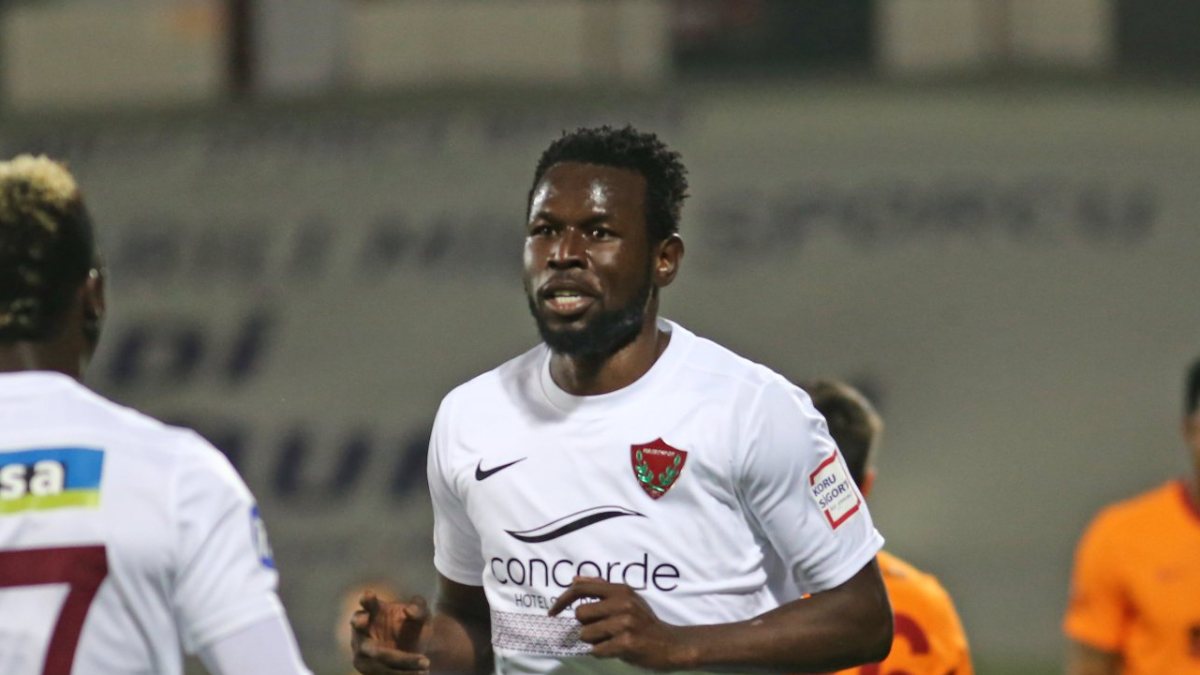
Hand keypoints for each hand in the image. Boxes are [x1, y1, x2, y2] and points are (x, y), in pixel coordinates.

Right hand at [350, 590, 430, 674]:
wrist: (417, 645)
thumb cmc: (414, 625)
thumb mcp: (423, 615)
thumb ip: (419, 608)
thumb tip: (409, 610)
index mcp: (374, 610)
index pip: (366, 603)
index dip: (366, 600)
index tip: (370, 596)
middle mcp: (362, 630)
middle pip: (370, 645)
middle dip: (386, 654)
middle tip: (399, 655)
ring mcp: (361, 651)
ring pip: (377, 663)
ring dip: (401, 665)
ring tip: (425, 664)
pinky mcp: (366, 667)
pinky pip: (380, 674)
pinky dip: (399, 674)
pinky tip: (419, 673)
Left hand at [548, 577, 695, 670]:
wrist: (671, 644)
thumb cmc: (645, 621)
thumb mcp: (627, 598)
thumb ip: (601, 588)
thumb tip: (574, 579)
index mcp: (620, 590)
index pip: (582, 589)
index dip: (562, 599)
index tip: (552, 611)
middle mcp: (622, 603)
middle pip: (580, 614)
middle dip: (586, 625)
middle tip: (603, 630)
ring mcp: (624, 623)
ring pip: (585, 634)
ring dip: (594, 641)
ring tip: (611, 640)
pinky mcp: (626, 643)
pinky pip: (596, 650)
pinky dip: (601, 653)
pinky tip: (615, 649)